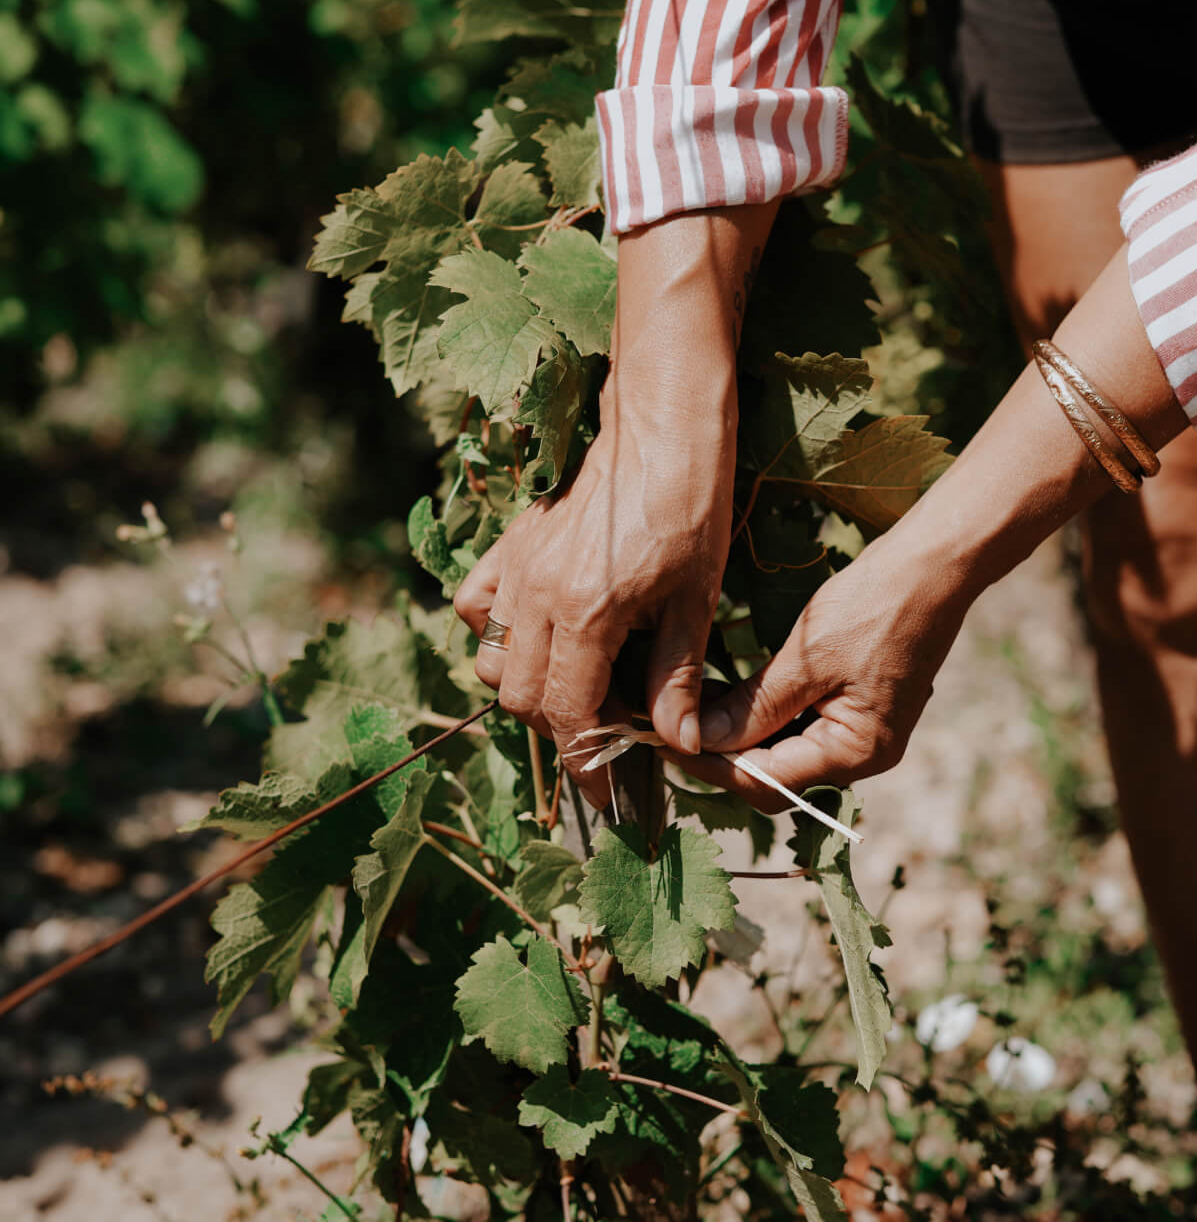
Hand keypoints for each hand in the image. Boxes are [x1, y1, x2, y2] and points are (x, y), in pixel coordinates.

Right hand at [453, 365, 733, 805]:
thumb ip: (674, 676)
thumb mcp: (696, 599)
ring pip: (494, 660)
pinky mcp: (510, 546)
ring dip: (531, 687)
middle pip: (523, 698)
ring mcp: (515, 569)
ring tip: (584, 683)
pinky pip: (475, 607)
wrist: (661, 424)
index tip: (606, 796)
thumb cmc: (691, 505)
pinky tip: (542, 633)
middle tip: (612, 728)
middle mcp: (536, 596)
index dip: (585, 766)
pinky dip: (496, 633)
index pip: (567, 716)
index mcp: (585, 614)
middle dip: (562, 728)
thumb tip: (674, 744)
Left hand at [694, 518, 972, 806]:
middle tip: (671, 727)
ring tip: (692, 709)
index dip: (710, 764)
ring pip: (786, 755)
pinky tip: (729, 698)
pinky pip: (802, 730)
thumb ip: (755, 707)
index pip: (766, 780)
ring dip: (740, 737)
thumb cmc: (874, 604)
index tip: (664, 740)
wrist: (933, 565)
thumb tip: (702, 739)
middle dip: (722, 756)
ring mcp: (865, 735)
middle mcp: (865, 756)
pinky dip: (765, 719)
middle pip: (776, 778)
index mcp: (857, 752)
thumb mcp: (806, 657)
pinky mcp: (860, 710)